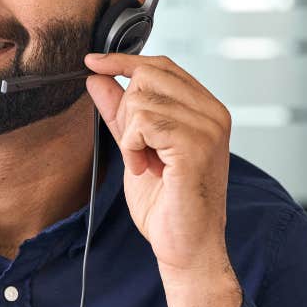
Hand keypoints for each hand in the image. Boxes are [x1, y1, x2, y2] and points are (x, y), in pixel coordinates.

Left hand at [84, 52, 241, 306]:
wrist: (183, 245)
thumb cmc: (166, 204)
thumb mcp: (135, 148)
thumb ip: (118, 112)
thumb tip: (97, 78)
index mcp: (205, 109)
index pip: (162, 65)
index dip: (123, 60)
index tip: (92, 61)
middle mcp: (213, 113)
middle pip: (149, 75)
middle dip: (126, 109)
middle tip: (134, 146)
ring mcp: (208, 127)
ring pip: (142, 100)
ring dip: (130, 136)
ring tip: (145, 164)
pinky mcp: (195, 145)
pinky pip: (144, 123)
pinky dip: (133, 147)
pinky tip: (145, 169)